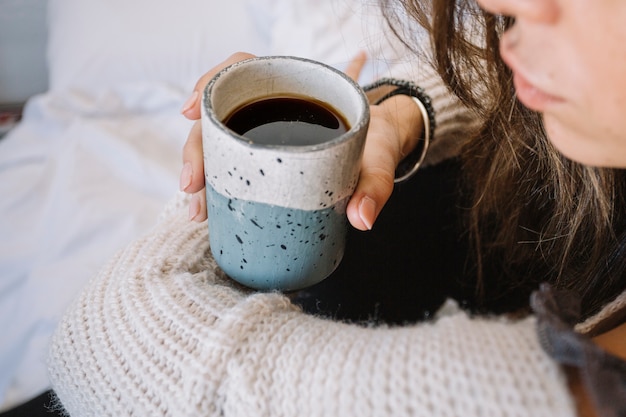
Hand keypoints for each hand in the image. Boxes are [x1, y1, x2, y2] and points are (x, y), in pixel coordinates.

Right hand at [179, 51, 423, 229]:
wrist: (383, 149)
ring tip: (198, 211)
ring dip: (200, 172)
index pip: (241, 70)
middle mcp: (273, 107)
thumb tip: (361, 219)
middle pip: (220, 113)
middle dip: (197, 148)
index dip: (210, 82)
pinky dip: (215, 184)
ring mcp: (264, 133)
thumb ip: (376, 186)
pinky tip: (208, 209)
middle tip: (193, 186)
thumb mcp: (380, 162)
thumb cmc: (377, 146)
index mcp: (296, 90)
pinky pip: (230, 162)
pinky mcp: (263, 158)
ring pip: (218, 141)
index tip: (192, 111)